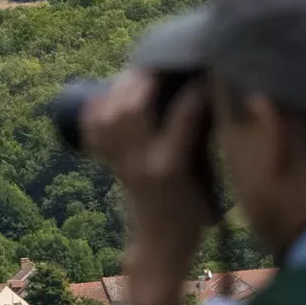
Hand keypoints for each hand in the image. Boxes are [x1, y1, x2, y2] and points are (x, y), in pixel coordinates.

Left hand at [80, 71, 211, 304]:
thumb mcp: (206, 180)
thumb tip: (210, 96)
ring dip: (125, 86)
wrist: (157, 245)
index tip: (209, 70)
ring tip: (144, 70)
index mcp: (170, 166)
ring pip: (111, 113)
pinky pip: (94, 128)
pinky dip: (100, 108)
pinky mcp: (109, 163)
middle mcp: (139, 160)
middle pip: (133, 107)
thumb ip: (204, 141)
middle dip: (147, 77)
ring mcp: (119, 161)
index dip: (197, 89)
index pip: (183, 115)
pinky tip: (110, 94)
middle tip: (165, 58)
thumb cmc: (191, 216)